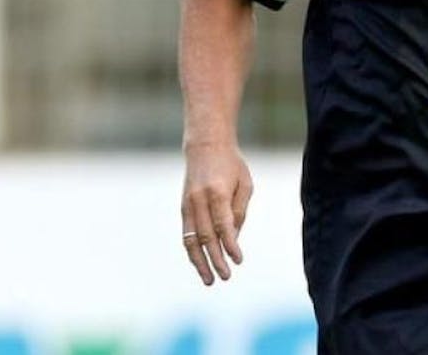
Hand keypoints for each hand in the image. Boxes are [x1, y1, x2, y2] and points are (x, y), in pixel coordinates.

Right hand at [181, 140, 253, 284]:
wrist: (206, 146)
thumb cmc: (231, 165)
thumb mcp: (244, 184)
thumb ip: (239, 211)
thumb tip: (233, 239)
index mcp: (217, 193)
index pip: (223, 226)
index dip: (230, 245)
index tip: (238, 261)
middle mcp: (199, 200)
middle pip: (206, 237)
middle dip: (215, 260)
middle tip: (225, 277)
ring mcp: (188, 204)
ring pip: (191, 240)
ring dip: (199, 262)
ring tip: (209, 280)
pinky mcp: (183, 208)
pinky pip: (187, 234)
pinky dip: (193, 250)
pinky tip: (200, 263)